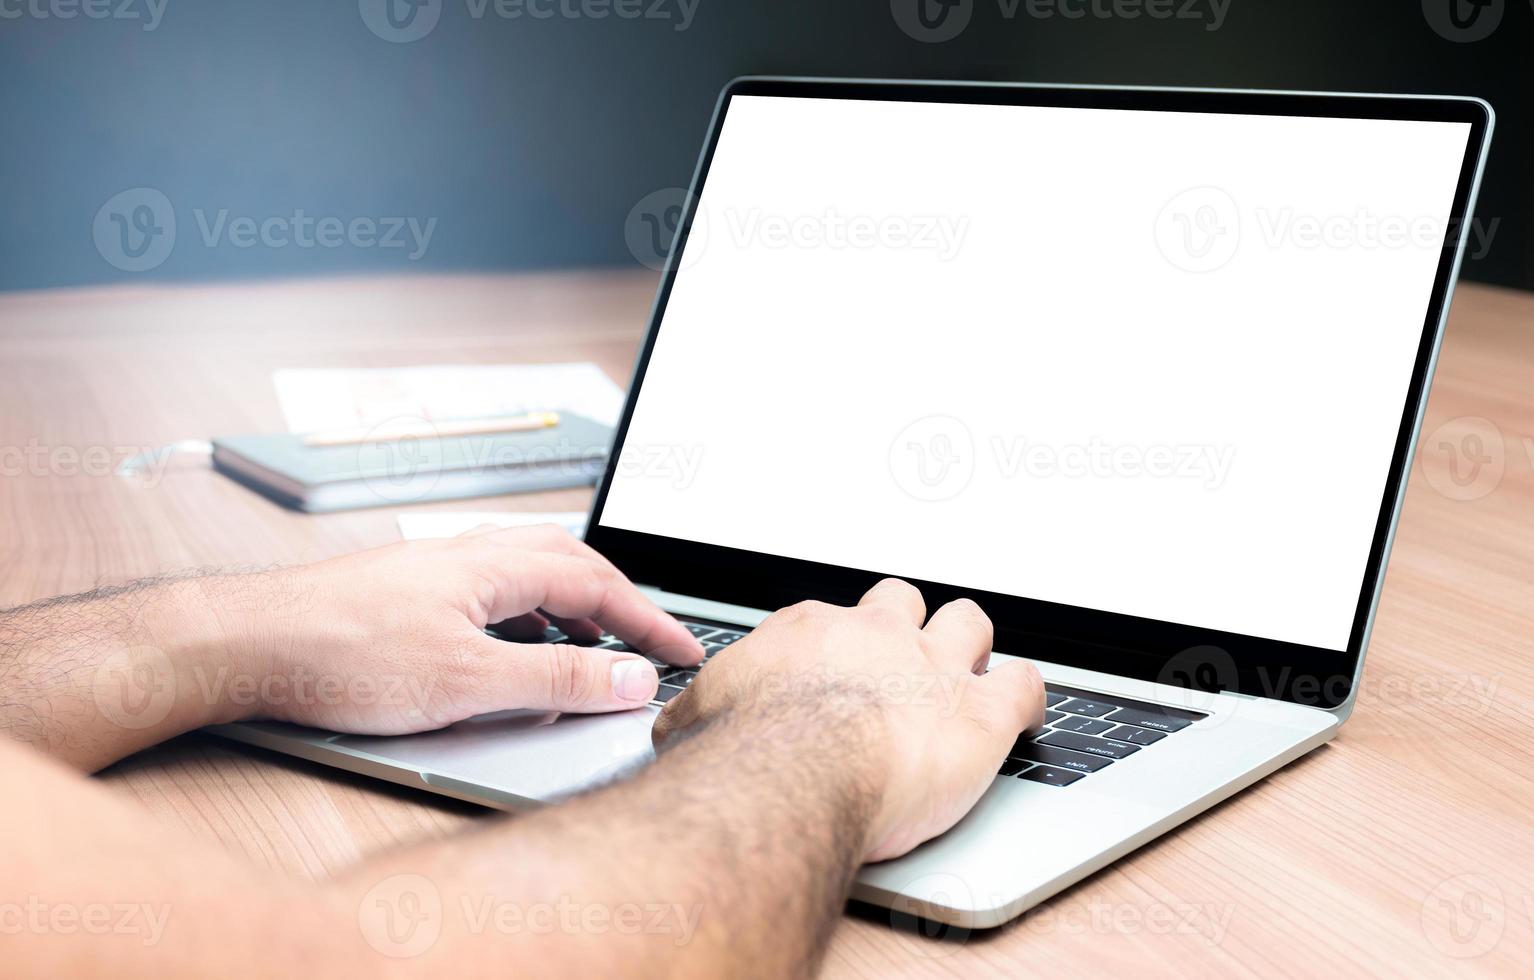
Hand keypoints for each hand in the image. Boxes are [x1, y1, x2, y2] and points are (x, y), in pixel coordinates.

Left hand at [234, 525, 703, 734]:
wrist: (246, 643)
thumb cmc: (342, 654)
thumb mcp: (468, 682)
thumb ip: (556, 683)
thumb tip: (629, 678)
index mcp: (494, 565)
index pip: (597, 586)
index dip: (649, 621)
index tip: (684, 650)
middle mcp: (468, 556)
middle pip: (568, 563)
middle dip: (619, 600)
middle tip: (652, 639)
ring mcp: (436, 572)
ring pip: (526, 573)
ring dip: (572, 604)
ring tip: (594, 645)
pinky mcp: (408, 594)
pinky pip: (491, 593)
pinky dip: (527, 617)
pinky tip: (513, 651)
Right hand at [652, 579, 1043, 861]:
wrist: (793, 773)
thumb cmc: (747, 750)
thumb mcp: (698, 720)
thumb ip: (699, 713)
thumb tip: (675, 725)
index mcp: (812, 632)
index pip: (832, 620)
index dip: (839, 646)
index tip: (834, 668)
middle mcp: (877, 637)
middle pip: (904, 602)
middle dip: (908, 627)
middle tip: (903, 661)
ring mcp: (934, 670)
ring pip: (968, 624)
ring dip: (969, 646)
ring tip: (966, 673)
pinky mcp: (982, 715)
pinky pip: (1024, 684)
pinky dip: (1027, 694)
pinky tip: (1022, 709)